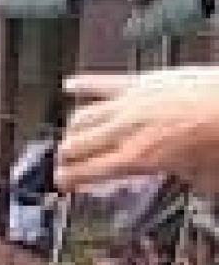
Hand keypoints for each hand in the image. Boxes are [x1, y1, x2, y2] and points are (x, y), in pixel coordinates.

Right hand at [59, 68, 218, 191]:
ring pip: (81, 118)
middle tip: (65, 162)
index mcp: (136, 158)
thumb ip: (180, 176)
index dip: (66, 179)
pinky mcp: (138, 82)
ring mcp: (128, 104)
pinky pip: (100, 83)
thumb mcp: (201, 173)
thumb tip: (181, 176)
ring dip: (73, 129)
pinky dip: (82, 84)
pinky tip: (70, 85)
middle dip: (65, 157)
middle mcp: (125, 131)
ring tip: (72, 135)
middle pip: (74, 145)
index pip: (84, 172)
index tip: (62, 183)